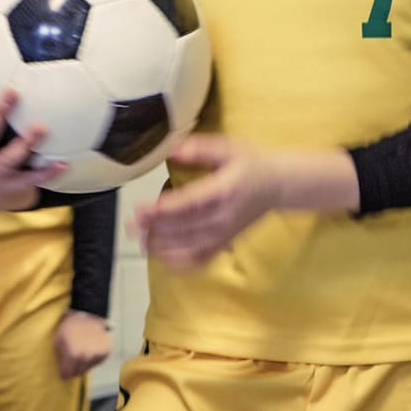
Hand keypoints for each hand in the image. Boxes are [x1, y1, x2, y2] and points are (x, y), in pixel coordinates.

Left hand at [53, 311, 111, 379]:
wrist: (89, 314)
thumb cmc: (71, 326)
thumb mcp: (58, 340)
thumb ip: (59, 357)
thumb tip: (62, 369)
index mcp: (73, 355)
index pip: (66, 375)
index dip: (63, 372)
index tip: (63, 368)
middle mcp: (86, 357)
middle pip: (77, 373)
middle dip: (73, 368)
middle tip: (71, 359)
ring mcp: (97, 355)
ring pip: (88, 368)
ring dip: (83, 363)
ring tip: (81, 350)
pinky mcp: (106, 352)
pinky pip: (97, 362)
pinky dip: (93, 358)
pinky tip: (90, 348)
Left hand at [132, 134, 280, 270]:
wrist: (279, 186)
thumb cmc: (252, 165)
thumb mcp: (228, 148)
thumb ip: (199, 149)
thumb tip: (172, 148)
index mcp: (223, 191)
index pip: (187, 204)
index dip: (160, 210)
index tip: (139, 211)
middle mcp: (223, 216)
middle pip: (183, 228)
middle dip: (154, 229)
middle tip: (131, 226)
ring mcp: (224, 233)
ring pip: (189, 247)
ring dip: (163, 246)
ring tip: (141, 241)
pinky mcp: (225, 243)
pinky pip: (201, 259)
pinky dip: (181, 263)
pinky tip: (163, 258)